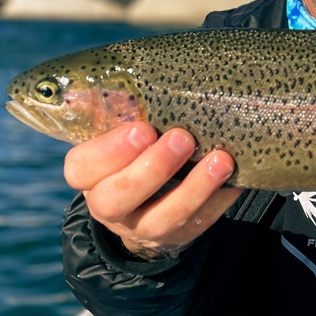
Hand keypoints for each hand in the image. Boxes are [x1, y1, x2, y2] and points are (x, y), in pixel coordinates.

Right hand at [63, 122, 240, 258]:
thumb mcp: (121, 137)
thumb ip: (125, 114)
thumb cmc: (134, 154)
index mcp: (89, 176)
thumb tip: (147, 78)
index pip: (81, 168)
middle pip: (117, 198)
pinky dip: (218, 200)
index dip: (110, 151)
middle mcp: (109, 207)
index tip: (142, 129)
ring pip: (163, 219)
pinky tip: (234, 178)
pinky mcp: (176, 237)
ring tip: (220, 160)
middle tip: (182, 138)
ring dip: (194, 188)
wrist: (146, 205)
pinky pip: (198, 223)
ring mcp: (142, 227)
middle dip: (152, 168)